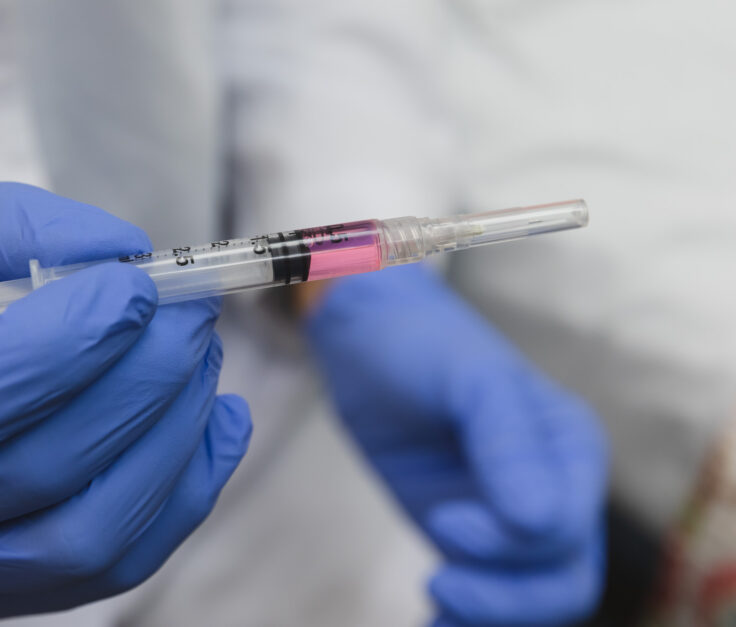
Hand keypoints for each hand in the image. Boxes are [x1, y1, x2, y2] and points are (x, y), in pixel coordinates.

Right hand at [0, 167, 250, 617]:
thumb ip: (2, 226)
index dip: (58, 349)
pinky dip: (182, 495)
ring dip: (169, 440)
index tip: (136, 288)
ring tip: (198, 359)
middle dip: (136, 384)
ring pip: (83, 537)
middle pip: (31, 475)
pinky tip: (214, 423)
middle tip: (189, 314)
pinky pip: (108, 567)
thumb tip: (121, 252)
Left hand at [304, 265, 606, 625]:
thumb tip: (540, 522)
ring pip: (530, 598)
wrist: (367, 339)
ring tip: (433, 610)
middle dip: (505, 598)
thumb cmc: (422, 344)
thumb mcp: (470, 380)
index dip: (511, 546)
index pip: (565, 532)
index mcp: (570, 448)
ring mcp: (509, 515)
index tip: (446, 519)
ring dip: (490, 616)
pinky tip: (432, 624)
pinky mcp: (469, 532)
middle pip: (562, 581)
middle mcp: (553, 487)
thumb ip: (507, 443)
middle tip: (437, 583)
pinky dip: (466, 619)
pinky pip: (487, 592)